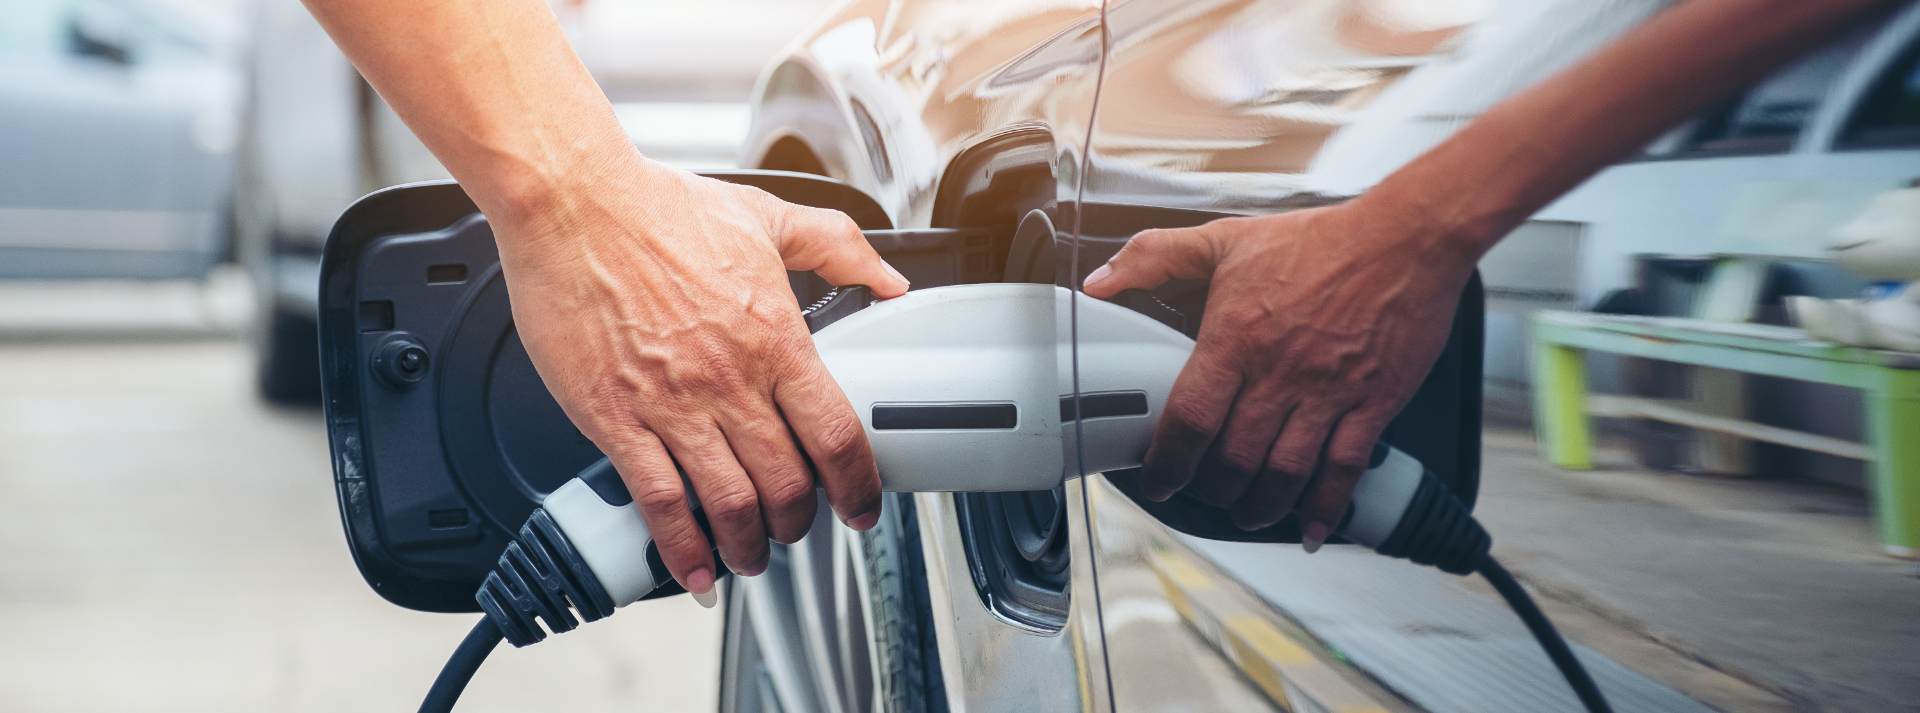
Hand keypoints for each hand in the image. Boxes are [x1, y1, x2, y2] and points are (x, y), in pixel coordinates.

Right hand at [494, 161, 908, 593]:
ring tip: (747, 556)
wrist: (574, 203)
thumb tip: (888, 278)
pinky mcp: (615, 418)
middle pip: (787, 484)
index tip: (859, 508)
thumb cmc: (657, 208)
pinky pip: (658, 501)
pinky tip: (692, 568)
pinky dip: (681, 548)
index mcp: (775, 336)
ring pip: (729, 505)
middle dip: (798, 525)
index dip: (858, 486)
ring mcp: (672, 404)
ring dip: (747, 546)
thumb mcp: (766, 216)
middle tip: (793, 532)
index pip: (837, 435)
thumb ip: (839, 246)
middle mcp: (730, 379)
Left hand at [1082, 201, 1474, 549]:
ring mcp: (1328, 393)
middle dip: (1214, 489)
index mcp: (1237, 338)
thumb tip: (1100, 280)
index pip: (1190, 417)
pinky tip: (1313, 528)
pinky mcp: (1372, 404)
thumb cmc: (1320, 241)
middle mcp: (1280, 373)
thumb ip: (1155, 257)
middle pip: (1235, 458)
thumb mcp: (1226, 239)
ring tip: (1248, 512)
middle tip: (1206, 494)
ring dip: (1261, 506)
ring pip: (1285, 473)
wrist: (1405, 238)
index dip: (1168, 461)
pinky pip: (1344, 469)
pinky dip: (1325, 507)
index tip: (1159, 480)